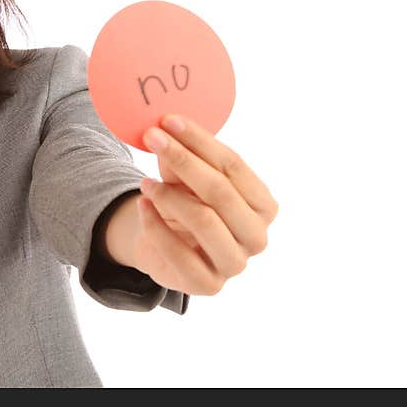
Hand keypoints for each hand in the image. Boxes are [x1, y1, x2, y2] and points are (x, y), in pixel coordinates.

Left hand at [133, 113, 278, 295]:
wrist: (164, 245)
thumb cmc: (185, 202)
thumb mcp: (186, 176)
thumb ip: (184, 154)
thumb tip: (168, 126)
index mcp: (264, 205)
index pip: (233, 166)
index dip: (200, 141)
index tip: (168, 121)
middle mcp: (258, 236)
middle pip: (221, 191)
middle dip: (183, 160)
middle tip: (152, 139)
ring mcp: (236, 264)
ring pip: (204, 220)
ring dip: (169, 195)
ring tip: (144, 181)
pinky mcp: (208, 285)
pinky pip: (178, 253)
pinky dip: (155, 225)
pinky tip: (142, 204)